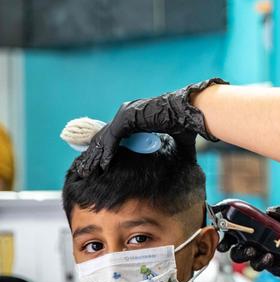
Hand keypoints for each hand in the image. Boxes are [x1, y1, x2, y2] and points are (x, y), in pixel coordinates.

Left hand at [73, 78, 226, 176]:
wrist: (192, 111)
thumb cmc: (188, 123)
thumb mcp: (176, 140)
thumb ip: (172, 149)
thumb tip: (182, 165)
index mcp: (137, 115)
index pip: (115, 133)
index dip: (105, 149)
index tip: (99, 163)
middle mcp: (129, 111)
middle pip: (105, 135)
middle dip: (94, 154)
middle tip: (84, 169)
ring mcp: (127, 112)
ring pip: (106, 137)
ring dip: (95, 155)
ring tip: (86, 170)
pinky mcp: (128, 117)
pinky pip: (113, 138)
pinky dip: (107, 152)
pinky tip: (102, 165)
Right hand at [218, 206, 279, 281]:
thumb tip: (270, 212)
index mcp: (260, 229)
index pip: (236, 234)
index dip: (226, 238)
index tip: (224, 242)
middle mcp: (262, 244)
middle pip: (240, 253)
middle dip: (241, 253)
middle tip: (250, 250)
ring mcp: (271, 257)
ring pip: (255, 265)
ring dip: (259, 262)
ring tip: (269, 257)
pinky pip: (275, 272)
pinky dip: (279, 267)